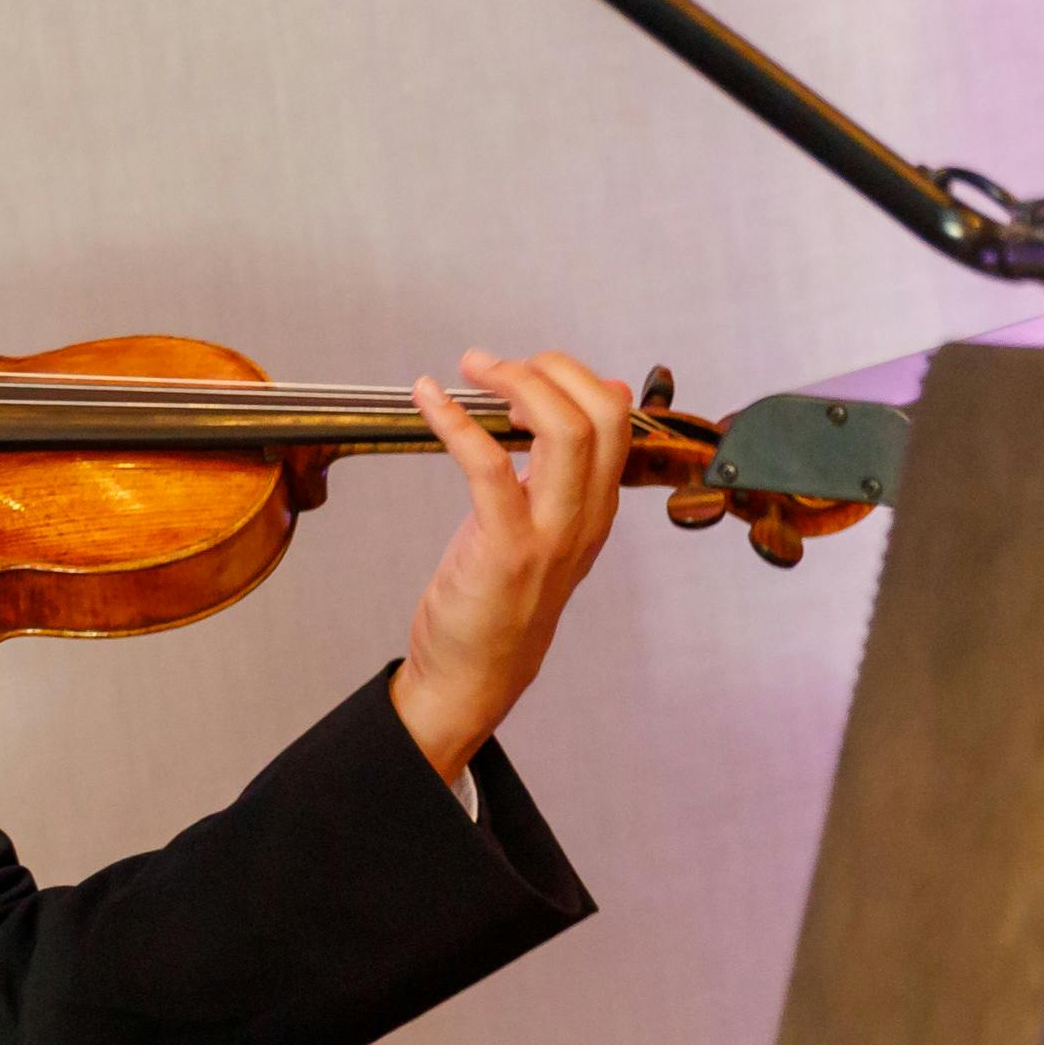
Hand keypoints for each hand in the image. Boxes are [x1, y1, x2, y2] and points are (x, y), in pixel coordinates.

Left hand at [389, 348, 635, 783]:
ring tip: (470, 370)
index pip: (617, 418)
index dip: (573, 379)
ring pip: (563, 430)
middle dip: (550, 369)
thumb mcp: (545, 534)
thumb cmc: (500, 603)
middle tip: (495, 366)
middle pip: (601, 412)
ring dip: (513, 383)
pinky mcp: (505, 548)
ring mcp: (551, 534)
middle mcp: (586, 518)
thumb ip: (560, 477)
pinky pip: (489, 465)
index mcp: (598, 509)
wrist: (474, 678)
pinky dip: (455, 421)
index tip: (523, 376)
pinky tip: (426, 400)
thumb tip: (577, 407)